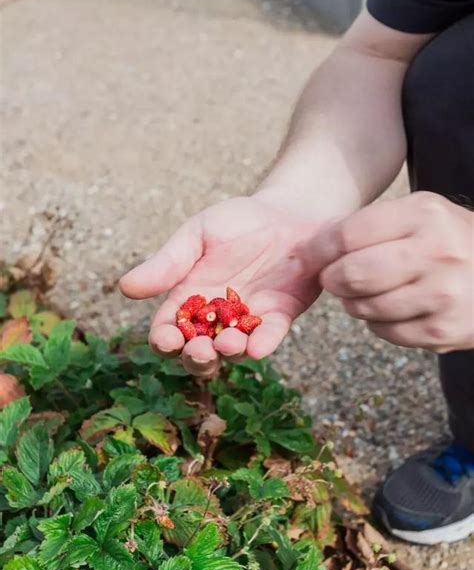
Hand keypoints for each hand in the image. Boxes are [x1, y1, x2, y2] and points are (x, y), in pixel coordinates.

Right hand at [120, 193, 329, 375]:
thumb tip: (125, 287)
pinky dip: (264, 343)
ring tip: (228, 344)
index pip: (169, 329)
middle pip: (199, 351)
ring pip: (233, 350)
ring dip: (228, 353)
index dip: (164, 340)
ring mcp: (248, 320)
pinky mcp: (279, 316)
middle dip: (196, 357)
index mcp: (188, 299)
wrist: (286, 213)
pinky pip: (270, 335)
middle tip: (199, 350)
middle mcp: (216, 318)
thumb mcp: (197, 235)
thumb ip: (167, 263)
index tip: (166, 339)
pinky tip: (258, 347)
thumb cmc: (236, 222)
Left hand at [318, 192, 473, 352]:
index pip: (348, 234)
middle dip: (332, 280)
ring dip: (355, 303)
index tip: (304, 259)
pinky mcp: (442, 331)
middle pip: (352, 275)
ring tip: (371, 291)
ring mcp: (442, 296)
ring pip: (363, 308)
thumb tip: (309, 251)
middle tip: (334, 279)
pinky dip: (379, 322)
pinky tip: (396, 307)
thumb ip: (370, 227)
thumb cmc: (450, 242)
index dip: (317, 250)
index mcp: (424, 216)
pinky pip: (384, 332)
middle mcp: (436, 254)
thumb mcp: (421, 215)